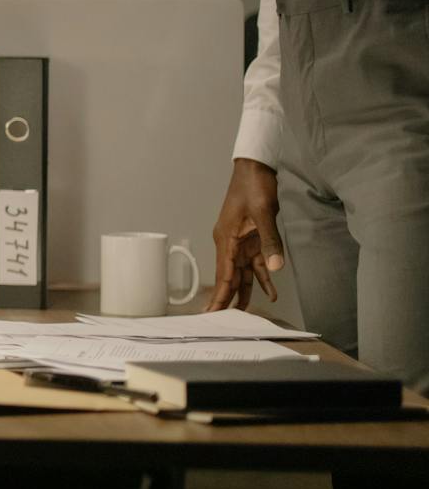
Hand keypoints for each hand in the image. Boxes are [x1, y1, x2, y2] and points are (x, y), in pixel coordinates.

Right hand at [207, 156, 283, 311]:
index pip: (223, 274)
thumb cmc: (252, 186)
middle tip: (223, 320)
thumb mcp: (264, 213)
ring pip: (241, 272)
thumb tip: (276, 268)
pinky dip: (262, 276)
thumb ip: (270, 241)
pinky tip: (270, 290)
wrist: (255, 167)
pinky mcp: (251, 238)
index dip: (220, 295)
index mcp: (226, 238)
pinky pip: (256, 263)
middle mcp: (229, 243)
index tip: (213, 313)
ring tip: (245, 313)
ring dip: (245, 291)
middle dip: (226, 298)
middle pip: (229, 276)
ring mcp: (240, 241)